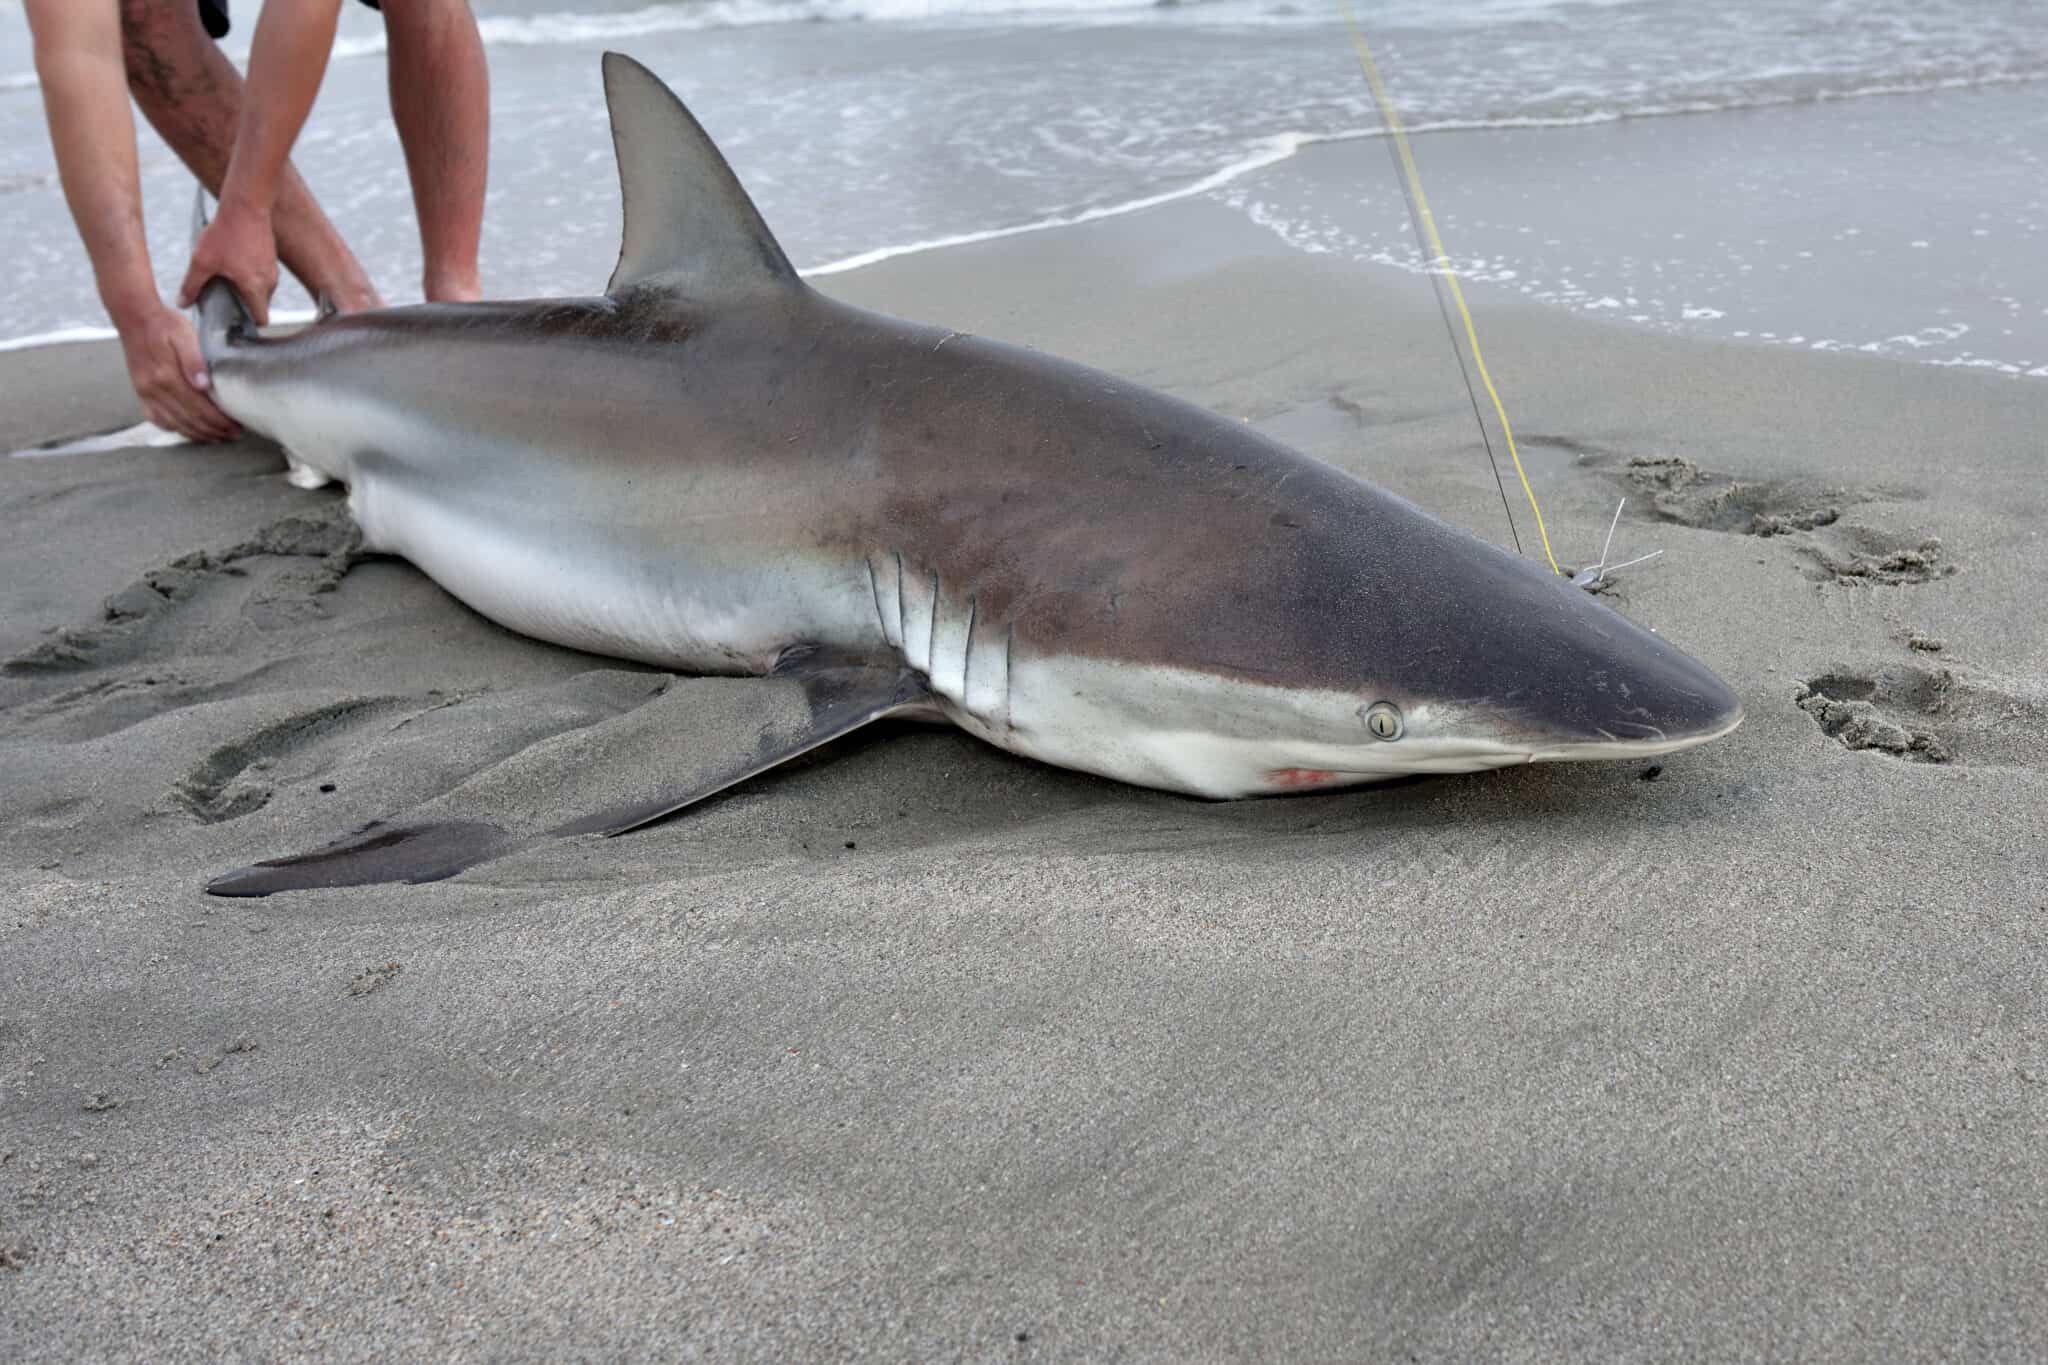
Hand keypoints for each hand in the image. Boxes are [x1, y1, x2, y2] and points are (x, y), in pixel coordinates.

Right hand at [116, 303, 239, 442]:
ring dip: (198, 434)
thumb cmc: (164, 324)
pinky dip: (177, 429)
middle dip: (214, 431)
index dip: (219, 422)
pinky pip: (158, 420)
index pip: (199, 408)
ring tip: (218, 437)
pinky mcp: (141, 393)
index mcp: (167, 376)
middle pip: (189, 420)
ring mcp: (146, 393)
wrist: (135, 317)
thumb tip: (205, 385)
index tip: (236, 427)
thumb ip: (195, 359)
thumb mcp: (184, 333)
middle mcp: (154, 389)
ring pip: (175, 424)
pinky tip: (191, 431)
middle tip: (233, 435)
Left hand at [178, 195, 279, 325]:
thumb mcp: (202, 261)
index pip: (260, 320)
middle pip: (259, 305)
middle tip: (223, 298)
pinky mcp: (270, 257)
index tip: (233, 323)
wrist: (246, 204)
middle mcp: (269, 281)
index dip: (247, 325)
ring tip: (226, 277)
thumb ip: (191, 285)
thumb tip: (182, 302)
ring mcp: (272, 269)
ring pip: (260, 290)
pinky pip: (261, 274)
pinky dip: (249, 275)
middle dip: (243, 305)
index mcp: (255, 288)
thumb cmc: (226, 233)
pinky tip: (233, 262)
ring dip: (246, 289)